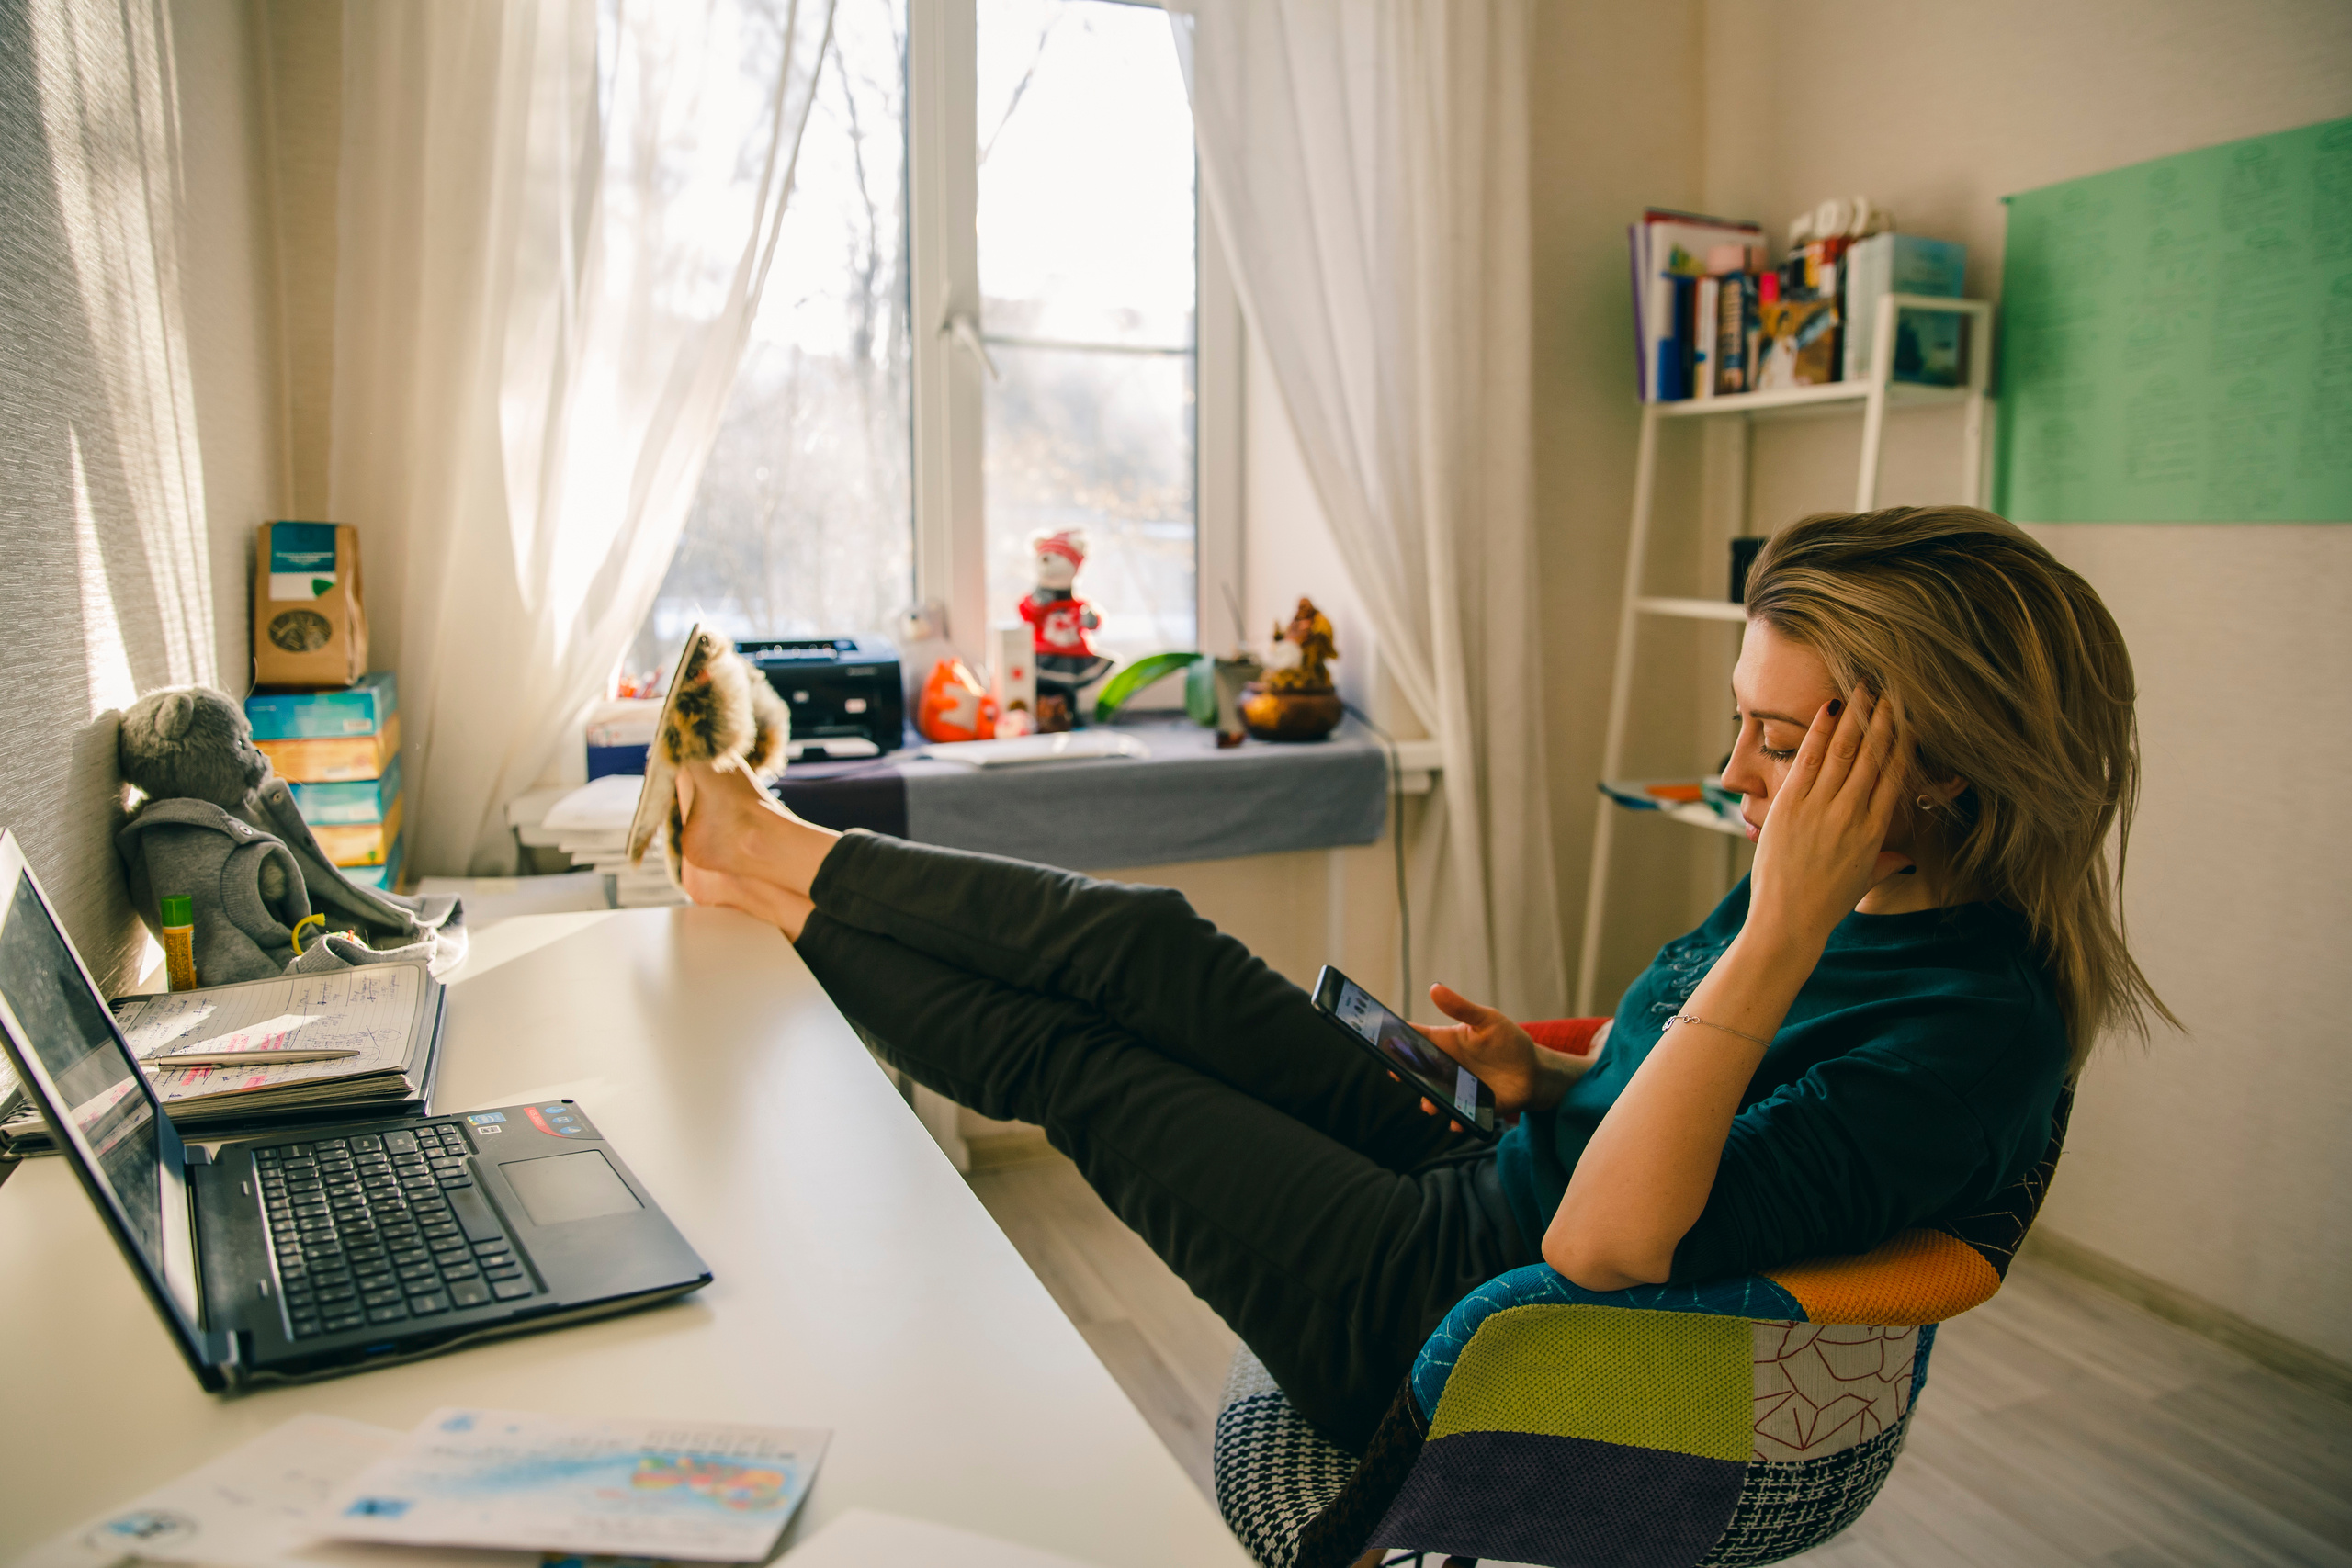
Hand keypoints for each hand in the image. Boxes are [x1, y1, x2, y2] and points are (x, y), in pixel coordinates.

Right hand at [1408, 984, 1586, 1119]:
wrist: (1535, 1072)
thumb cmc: (1509, 1041)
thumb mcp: (1488, 1020)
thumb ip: (1461, 1008)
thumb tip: (1435, 988)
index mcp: (1445, 1043)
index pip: (1415, 1039)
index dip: (1397, 1039)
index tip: (1382, 1040)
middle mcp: (1446, 1067)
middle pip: (1419, 1071)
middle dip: (1406, 1074)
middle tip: (1397, 1074)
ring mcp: (1456, 1088)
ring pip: (1434, 1097)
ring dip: (1429, 1102)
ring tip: (1430, 1105)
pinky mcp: (1471, 1107)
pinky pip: (1458, 1116)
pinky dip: (1456, 1121)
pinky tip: (1457, 1122)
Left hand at [1749, 685, 1908, 955]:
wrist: (1789, 922)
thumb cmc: (1825, 904)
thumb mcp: (1865, 881)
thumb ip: (1887, 863)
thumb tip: (1907, 858)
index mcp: (1875, 831)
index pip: (1895, 777)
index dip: (1905, 744)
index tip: (1913, 718)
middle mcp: (1852, 815)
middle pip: (1874, 756)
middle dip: (1884, 720)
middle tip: (1894, 689)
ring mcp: (1821, 809)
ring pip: (1844, 751)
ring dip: (1856, 717)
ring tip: (1866, 688)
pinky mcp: (1791, 806)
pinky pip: (1808, 759)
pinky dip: (1819, 731)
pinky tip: (1829, 707)